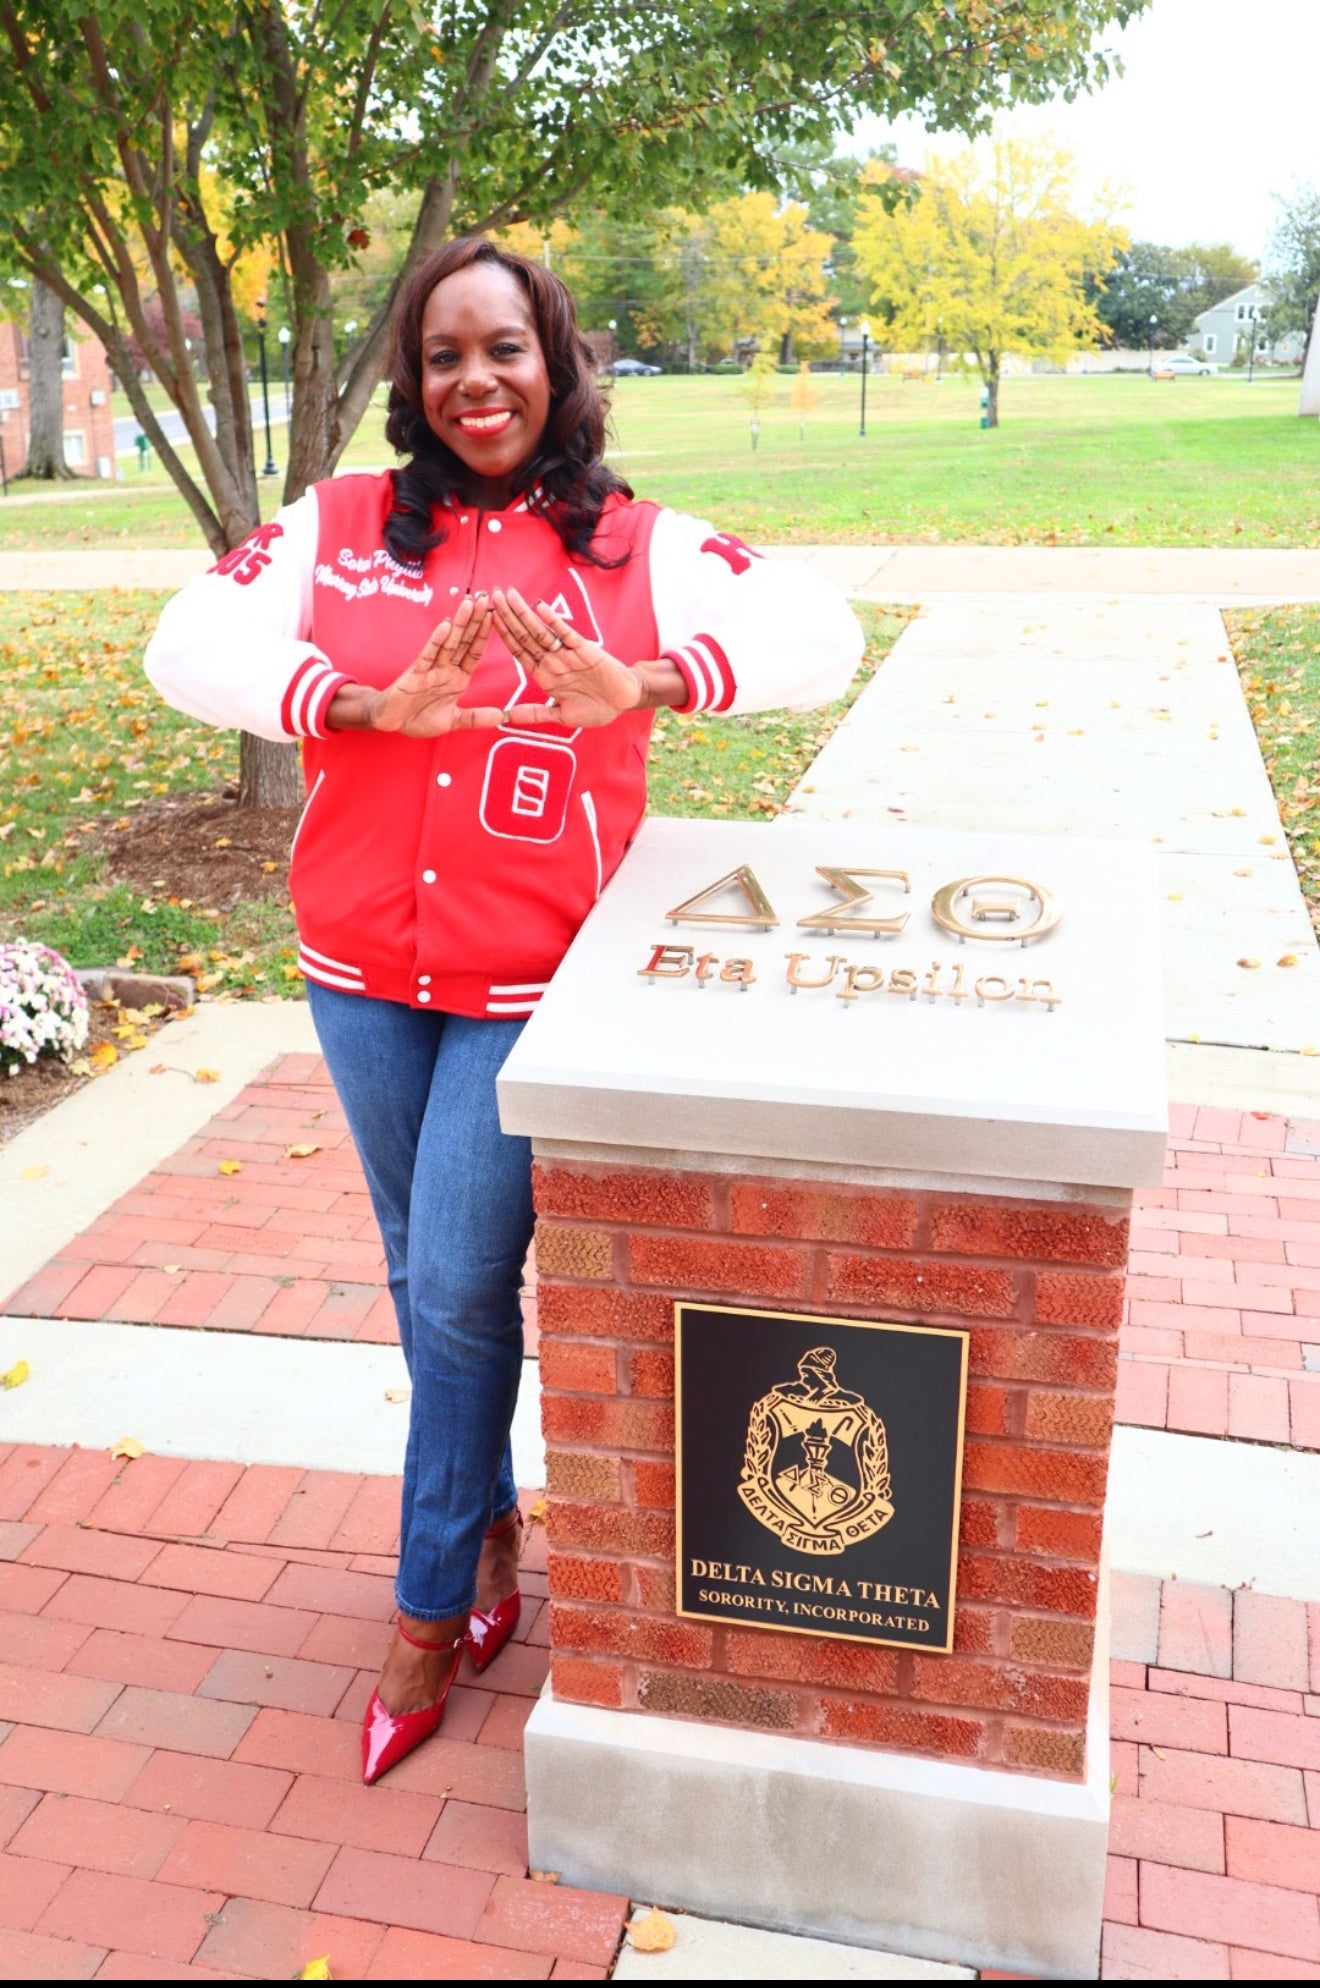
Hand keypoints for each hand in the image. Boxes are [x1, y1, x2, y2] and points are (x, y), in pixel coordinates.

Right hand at [368, 596, 504, 735]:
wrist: (391, 722)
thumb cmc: (418, 718)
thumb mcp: (453, 721)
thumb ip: (476, 717)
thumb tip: (501, 716)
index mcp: (457, 678)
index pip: (474, 652)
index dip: (484, 635)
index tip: (497, 615)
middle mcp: (446, 669)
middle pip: (464, 641)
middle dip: (476, 620)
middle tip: (487, 597)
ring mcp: (431, 669)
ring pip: (449, 643)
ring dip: (460, 623)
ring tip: (470, 602)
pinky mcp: (415, 674)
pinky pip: (428, 655)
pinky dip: (437, 641)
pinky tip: (445, 625)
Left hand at [493, 588, 645, 727]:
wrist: (624, 701)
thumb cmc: (596, 708)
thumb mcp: (562, 716)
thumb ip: (535, 714)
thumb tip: (506, 718)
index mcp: (544, 674)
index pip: (518, 650)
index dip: (502, 634)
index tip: (486, 618)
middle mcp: (552, 661)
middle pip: (524, 635)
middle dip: (507, 615)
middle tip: (490, 594)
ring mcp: (567, 653)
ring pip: (540, 631)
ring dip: (523, 613)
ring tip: (508, 594)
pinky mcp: (585, 649)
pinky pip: (566, 634)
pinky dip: (554, 621)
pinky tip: (540, 607)